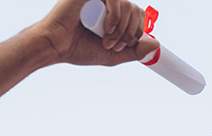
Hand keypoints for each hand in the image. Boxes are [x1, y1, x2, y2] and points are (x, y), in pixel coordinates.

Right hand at [31, 0, 159, 65]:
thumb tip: (156, 44)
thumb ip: (134, 51)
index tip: (125, 46)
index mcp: (113, 14)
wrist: (55, 47)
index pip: (138, 15)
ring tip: (108, 41)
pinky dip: (115, 16)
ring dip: (122, 28)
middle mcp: (107, 4)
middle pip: (136, 10)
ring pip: (127, 5)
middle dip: (131, 32)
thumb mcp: (112, 55)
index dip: (138, 31)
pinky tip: (107, 29)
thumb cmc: (78, 49)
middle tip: (115, 46)